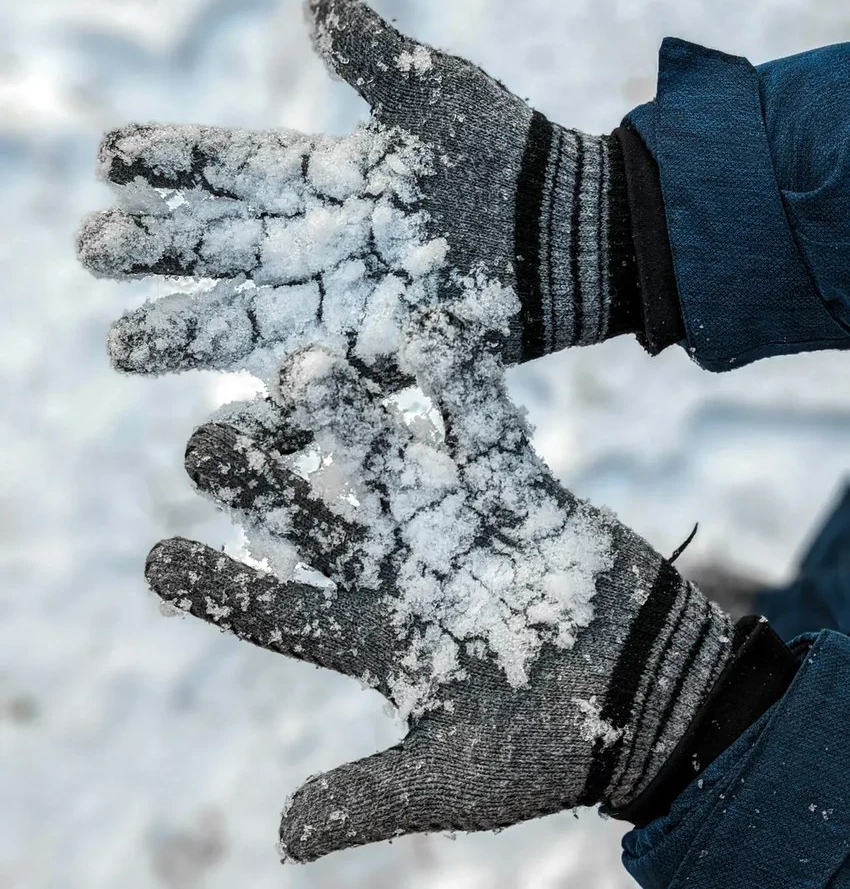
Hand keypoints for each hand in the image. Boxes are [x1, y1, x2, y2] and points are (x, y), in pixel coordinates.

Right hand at [77, 0, 637, 381]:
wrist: (569, 229)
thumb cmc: (506, 153)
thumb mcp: (436, 90)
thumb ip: (372, 50)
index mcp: (326, 176)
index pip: (233, 167)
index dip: (173, 162)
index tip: (110, 158)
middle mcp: (321, 243)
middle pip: (222, 247)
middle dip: (156, 249)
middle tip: (91, 248)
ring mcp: (345, 304)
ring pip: (250, 319)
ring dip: (187, 332)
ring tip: (120, 344)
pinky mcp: (381, 356)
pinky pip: (317, 380)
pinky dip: (274, 401)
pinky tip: (220, 422)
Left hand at [145, 312, 731, 862]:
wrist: (651, 701)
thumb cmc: (551, 750)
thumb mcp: (457, 778)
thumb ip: (374, 795)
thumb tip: (283, 839)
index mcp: (375, 639)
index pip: (280, 610)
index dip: (222, 585)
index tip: (157, 558)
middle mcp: (403, 572)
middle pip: (318, 519)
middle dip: (265, 482)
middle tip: (205, 441)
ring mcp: (458, 526)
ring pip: (389, 464)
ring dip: (348, 422)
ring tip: (299, 371)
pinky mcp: (521, 494)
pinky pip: (487, 438)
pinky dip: (464, 394)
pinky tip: (429, 334)